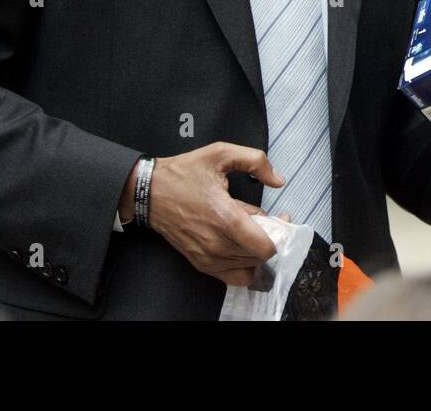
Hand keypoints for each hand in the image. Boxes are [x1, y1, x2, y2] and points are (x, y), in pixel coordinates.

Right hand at [145, 142, 285, 286]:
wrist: (149, 192)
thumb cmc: (183, 173)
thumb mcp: (221, 153)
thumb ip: (256, 161)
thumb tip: (279, 179)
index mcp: (225, 217)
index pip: (264, 246)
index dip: (280, 233)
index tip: (280, 217)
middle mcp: (216, 243)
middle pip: (260, 256)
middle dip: (271, 238)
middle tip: (267, 218)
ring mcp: (207, 257)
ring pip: (248, 266)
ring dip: (256, 250)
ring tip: (250, 228)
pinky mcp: (200, 263)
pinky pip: (233, 276)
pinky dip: (243, 264)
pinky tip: (241, 245)